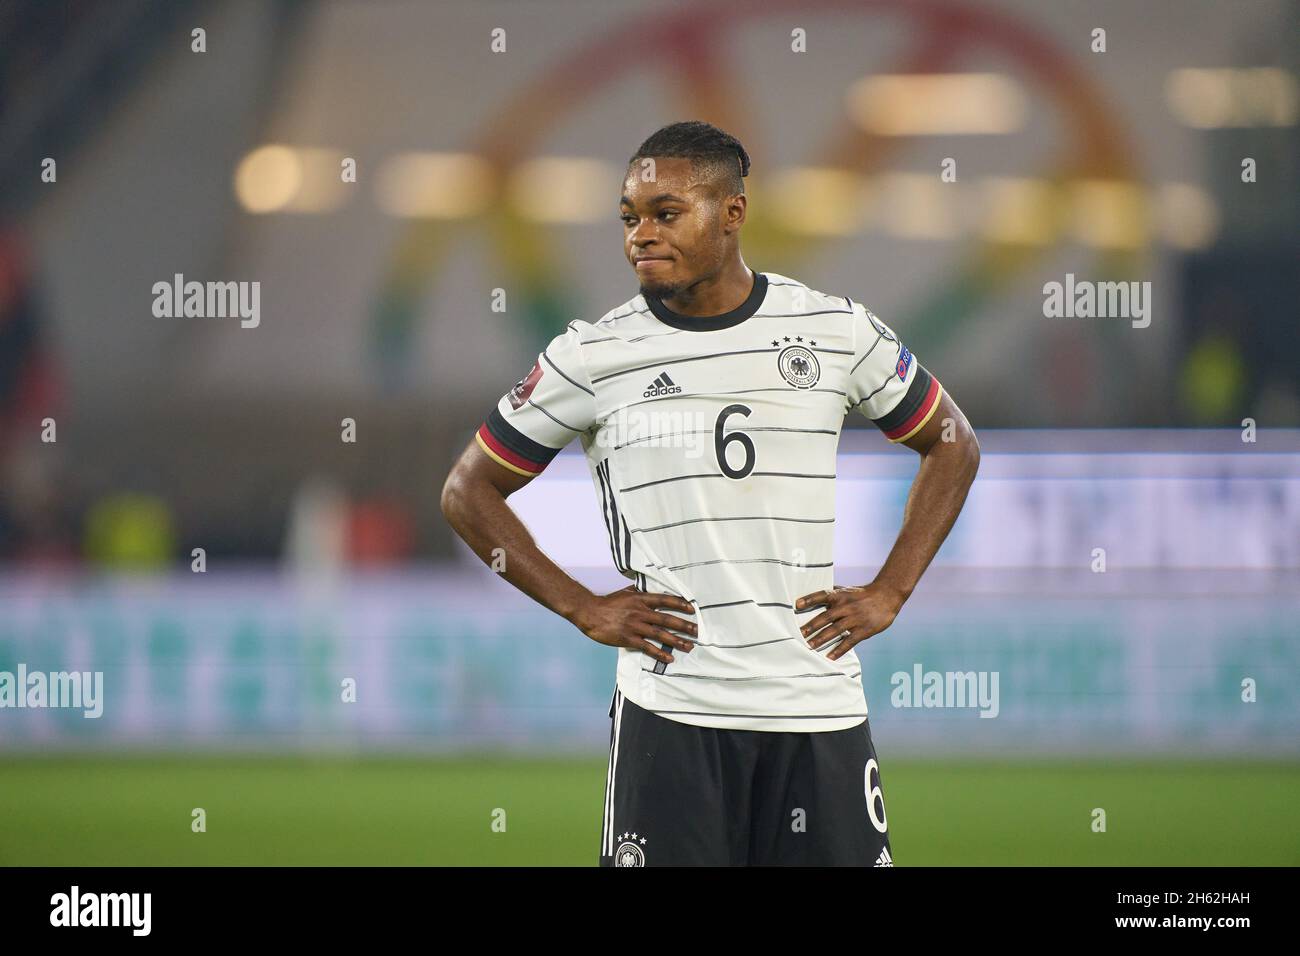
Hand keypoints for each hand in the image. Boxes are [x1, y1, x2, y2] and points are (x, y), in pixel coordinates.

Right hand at [569, 585, 696, 664]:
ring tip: (689, 646)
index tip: (693, 609)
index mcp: (640, 599)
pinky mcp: (628, 638)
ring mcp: (635, 626)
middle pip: (667, 619)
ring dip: (676, 641)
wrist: (589, 613)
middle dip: (684, 626)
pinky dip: (659, 653)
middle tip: (698, 631)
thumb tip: (649, 585)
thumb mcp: (625, 592)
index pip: (665, 600)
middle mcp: (640, 612)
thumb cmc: (607, 602)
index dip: (680, 604)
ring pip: (660, 634)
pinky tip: (669, 658)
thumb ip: (639, 591)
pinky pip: (647, 647)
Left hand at [795, 582, 906, 660]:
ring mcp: (855, 618)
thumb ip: (831, 596)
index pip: (822, 596)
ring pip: (835, 630)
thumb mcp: (846, 590)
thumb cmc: (862, 594)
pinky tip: (830, 657)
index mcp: (840, 596)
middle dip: (811, 626)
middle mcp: (846, 606)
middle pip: (825, 617)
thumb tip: (810, 600)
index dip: (809, 600)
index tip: (796, 605)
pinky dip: (839, 650)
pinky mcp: (864, 630)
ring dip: (821, 639)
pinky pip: (849, 641)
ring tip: (810, 646)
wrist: (886, 596)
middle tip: (799, 634)